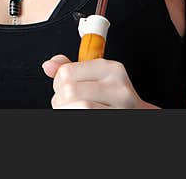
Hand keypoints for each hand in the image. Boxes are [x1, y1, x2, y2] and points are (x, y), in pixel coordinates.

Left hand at [41, 54, 157, 108]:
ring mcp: (121, 108)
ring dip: (66, 110)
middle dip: (61, 99)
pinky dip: (73, 116)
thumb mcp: (93, 77)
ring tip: (72, 110)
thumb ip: (70, 68)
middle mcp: (118, 87)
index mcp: (111, 69)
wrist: (136, 114)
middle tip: (67, 103)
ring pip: (79, 106)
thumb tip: (48, 66)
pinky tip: (79, 114)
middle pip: (70, 90)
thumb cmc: (112, 98)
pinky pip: (84, 117)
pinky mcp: (119, 119)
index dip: (57, 82)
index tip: (63, 88)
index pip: (67, 72)